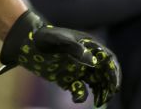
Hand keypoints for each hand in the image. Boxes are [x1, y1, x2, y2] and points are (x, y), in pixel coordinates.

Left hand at [0, 10, 120, 106]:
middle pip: (104, 73)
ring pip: (95, 82)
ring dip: (100, 92)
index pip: (108, 59)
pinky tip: (76, 98)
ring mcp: (77, 68)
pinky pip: (79, 89)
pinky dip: (81, 95)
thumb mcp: (60, 40)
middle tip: (106, 98)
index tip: (114, 85)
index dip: (114, 72)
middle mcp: (85, 57)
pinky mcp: (68, 78)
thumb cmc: (45, 38)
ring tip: (99, 102)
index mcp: (88, 46)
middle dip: (109, 85)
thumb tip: (93, 61)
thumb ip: (76, 48)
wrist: (27, 43)